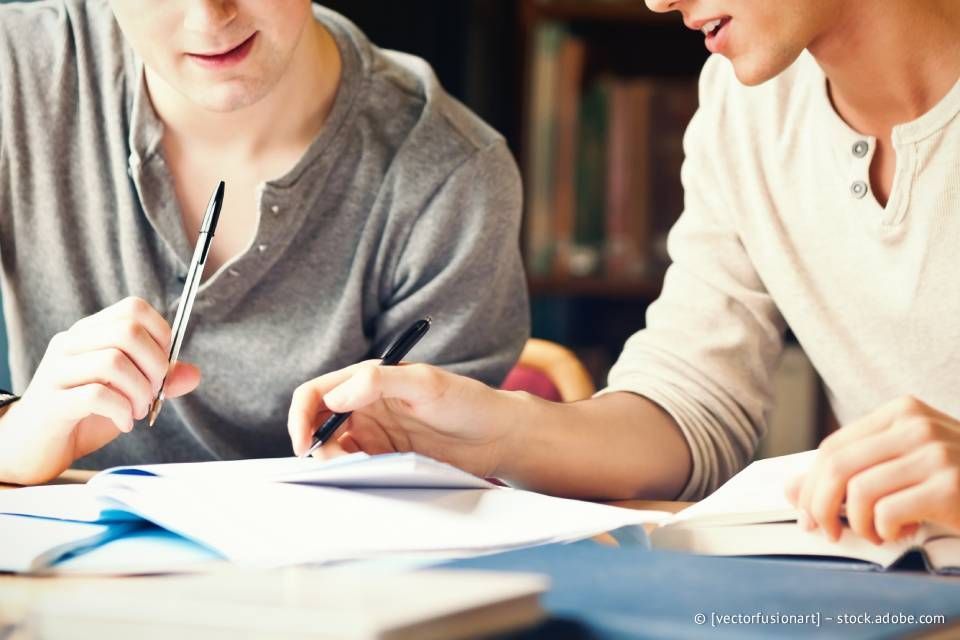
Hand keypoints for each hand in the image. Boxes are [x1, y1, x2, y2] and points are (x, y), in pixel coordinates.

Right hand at [0, 297, 200, 484]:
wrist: (34, 447)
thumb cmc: (83, 415)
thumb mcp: (128, 393)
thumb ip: (159, 382)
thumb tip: (193, 374)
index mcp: (90, 333)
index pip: (133, 308)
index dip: (161, 334)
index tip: (164, 365)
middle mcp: (71, 344)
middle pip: (127, 331)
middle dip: (154, 365)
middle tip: (153, 393)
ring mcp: (57, 371)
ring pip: (112, 362)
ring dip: (139, 392)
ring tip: (137, 411)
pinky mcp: (51, 402)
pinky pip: (95, 395)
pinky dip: (121, 411)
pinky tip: (123, 423)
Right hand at [287, 361, 513, 478]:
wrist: (498, 436)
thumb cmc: (466, 401)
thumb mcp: (425, 384)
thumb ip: (378, 382)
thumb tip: (334, 398)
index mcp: (367, 379)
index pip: (316, 393)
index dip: (301, 416)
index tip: (304, 443)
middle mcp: (364, 404)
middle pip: (317, 424)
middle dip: (313, 444)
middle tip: (331, 465)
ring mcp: (374, 432)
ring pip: (332, 448)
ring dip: (332, 462)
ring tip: (357, 470)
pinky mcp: (385, 457)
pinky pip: (354, 467)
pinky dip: (350, 474)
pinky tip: (369, 476)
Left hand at [786, 396, 959, 543]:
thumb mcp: (907, 464)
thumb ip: (855, 470)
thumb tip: (791, 490)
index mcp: (902, 412)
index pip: (833, 447)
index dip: (810, 484)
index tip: (805, 511)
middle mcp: (917, 425)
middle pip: (836, 466)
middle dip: (818, 505)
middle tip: (823, 531)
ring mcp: (937, 453)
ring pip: (858, 491)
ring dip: (857, 524)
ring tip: (877, 533)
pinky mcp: (950, 486)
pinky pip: (887, 511)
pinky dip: (884, 530)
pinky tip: (901, 532)